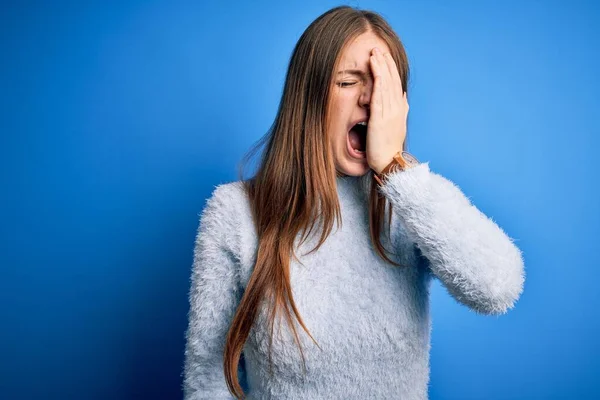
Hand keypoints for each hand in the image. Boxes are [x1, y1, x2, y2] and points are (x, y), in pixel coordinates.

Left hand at [366, 47, 408, 173]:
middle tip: (378, 48)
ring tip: (375, 53)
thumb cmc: (388, 148)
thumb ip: (399, 110)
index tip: (384, 57)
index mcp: (400, 109)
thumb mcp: (396, 125)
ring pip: (387, 83)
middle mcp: (397, 108)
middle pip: (392, 80)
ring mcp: (390, 112)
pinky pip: (380, 93)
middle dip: (385, 63)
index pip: (396, 84)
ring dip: (381, 66)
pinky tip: (375, 68)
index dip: (390, 69)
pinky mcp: (380, 117)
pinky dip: (378, 78)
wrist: (389, 163)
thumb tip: (402, 96)